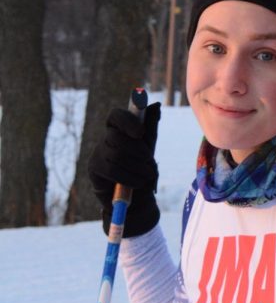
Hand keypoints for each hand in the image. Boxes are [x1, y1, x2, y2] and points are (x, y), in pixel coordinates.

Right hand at [88, 102, 161, 237]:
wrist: (137, 197)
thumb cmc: (143, 167)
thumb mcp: (150, 145)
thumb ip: (150, 126)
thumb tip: (155, 105)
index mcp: (119, 129)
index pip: (116, 115)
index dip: (127, 121)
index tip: (140, 132)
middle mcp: (105, 138)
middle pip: (117, 137)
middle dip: (138, 149)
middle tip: (150, 161)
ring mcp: (97, 154)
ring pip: (116, 155)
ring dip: (137, 166)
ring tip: (148, 174)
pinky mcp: (94, 170)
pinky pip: (112, 170)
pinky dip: (129, 176)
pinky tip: (138, 182)